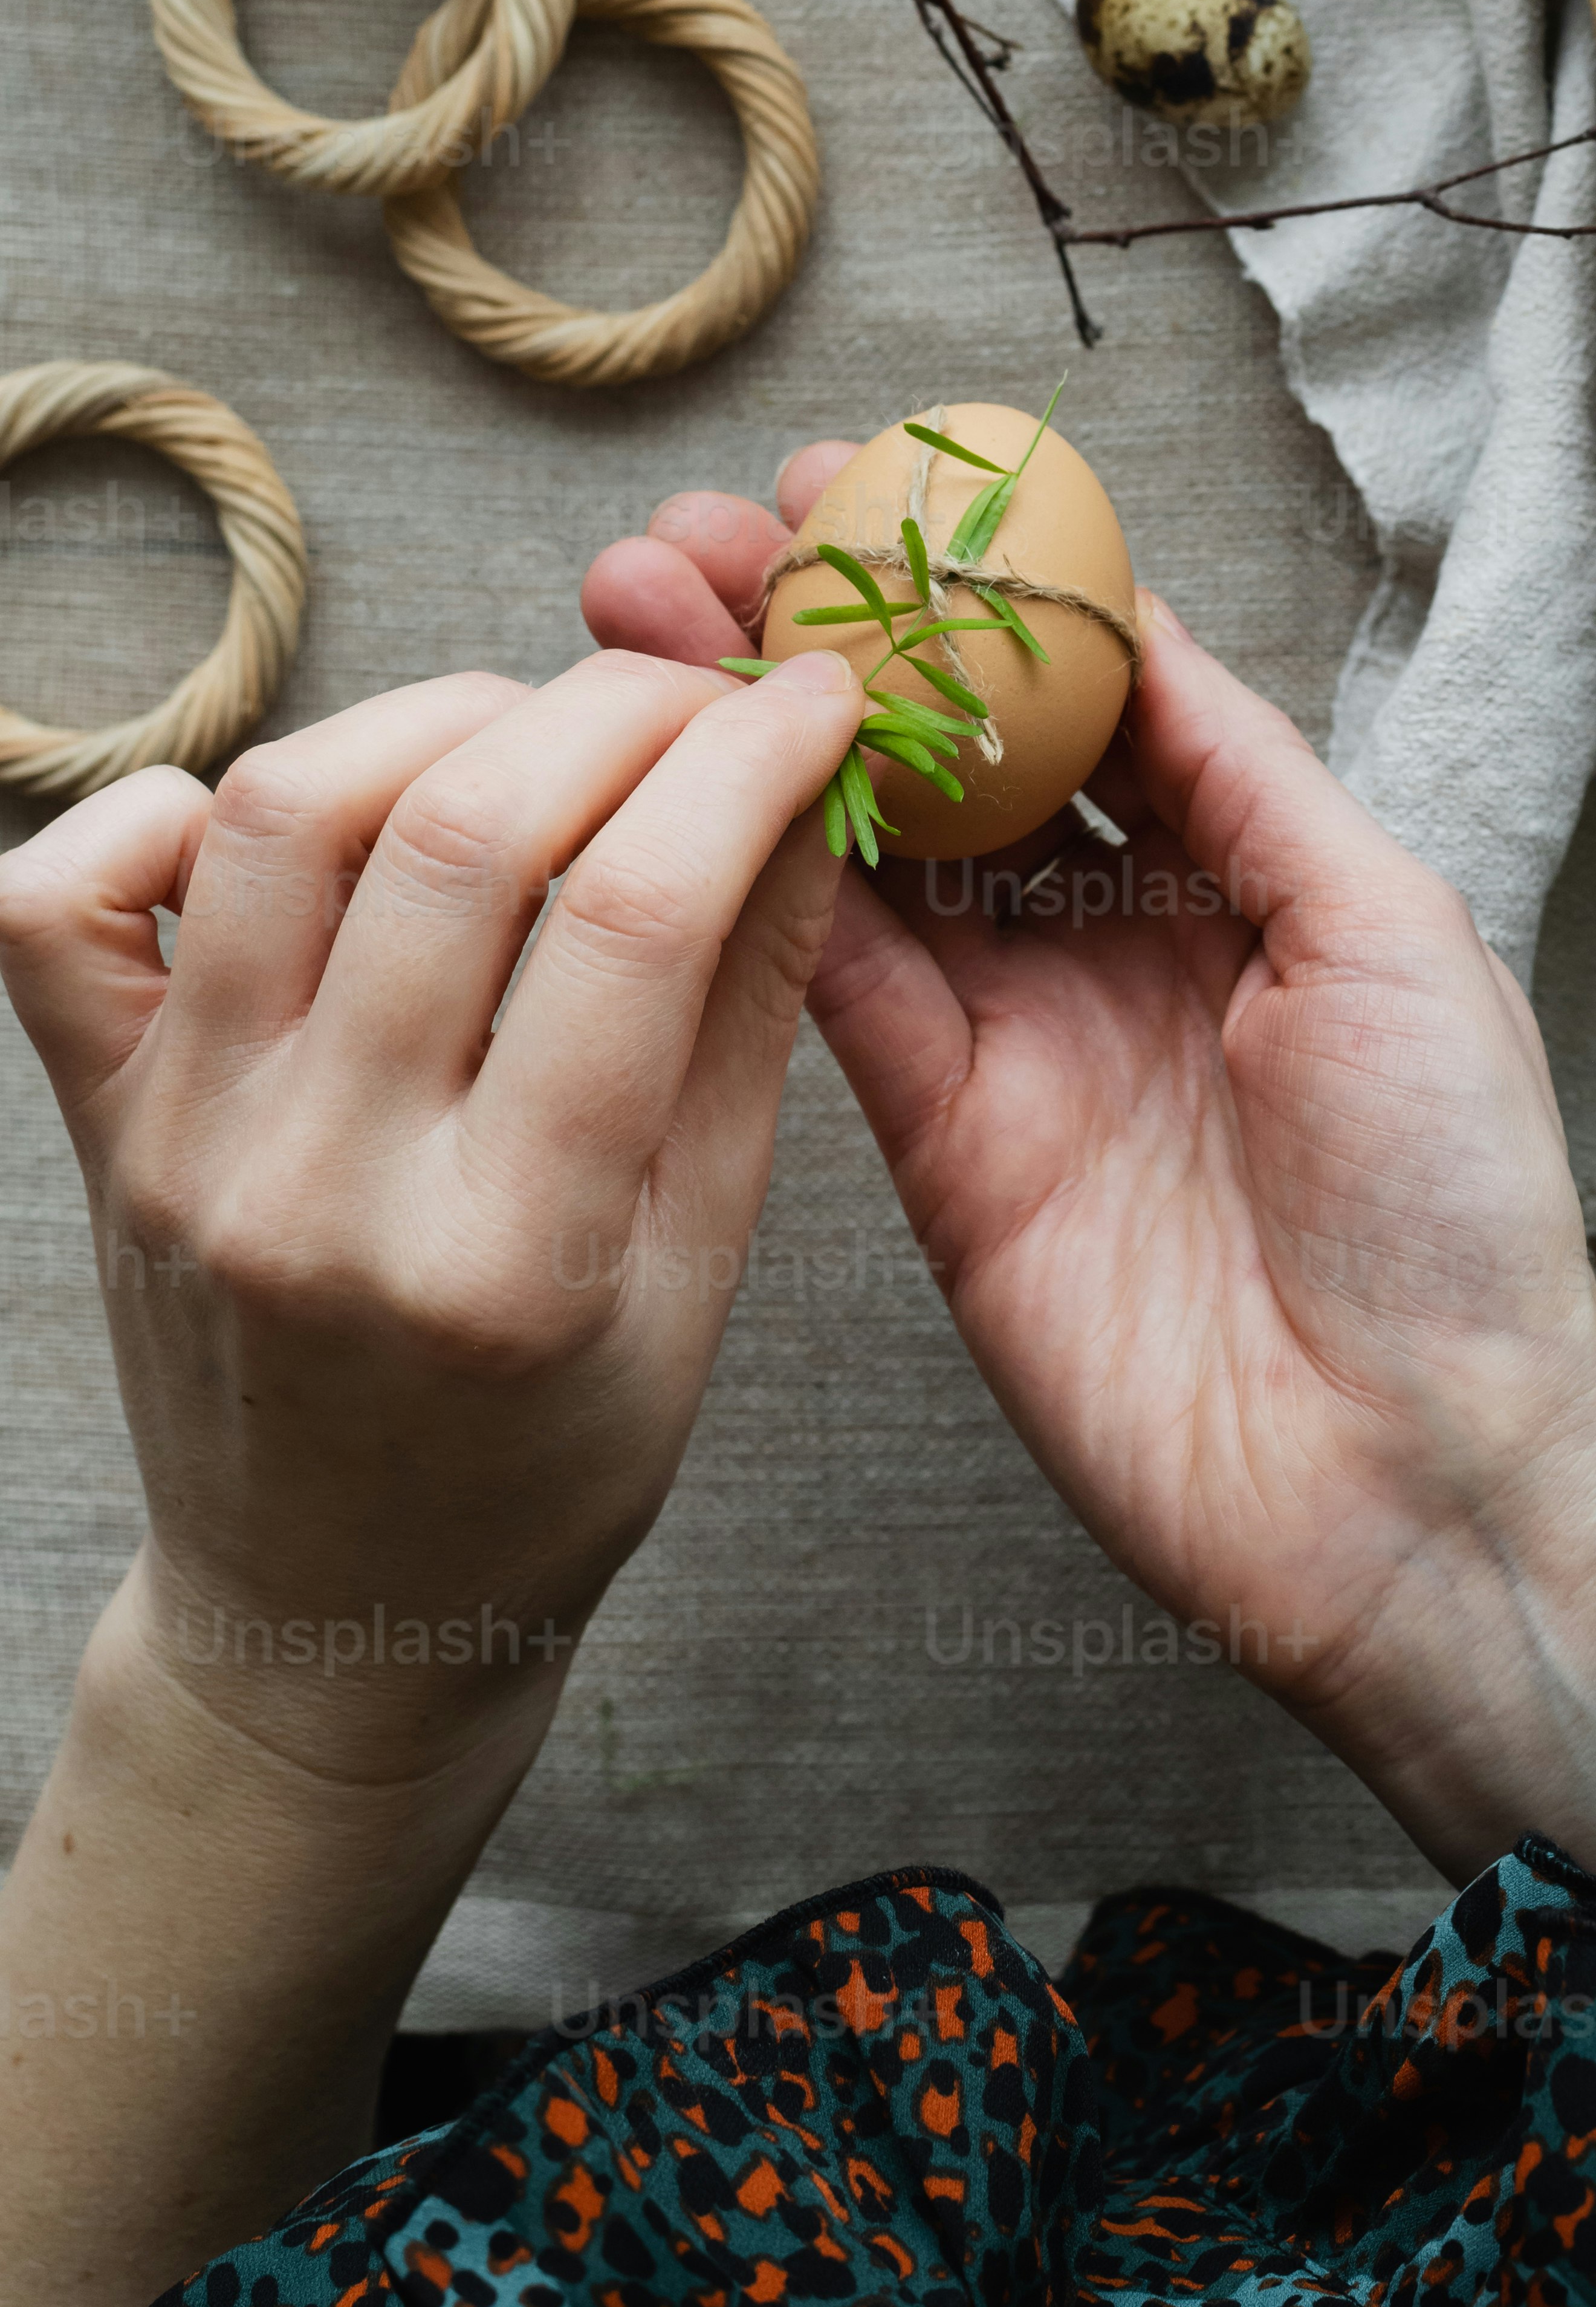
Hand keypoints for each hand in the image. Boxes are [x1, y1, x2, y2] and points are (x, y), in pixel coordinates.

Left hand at [0, 643, 862, 1789]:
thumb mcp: (702, 1266)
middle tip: (696, 699)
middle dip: (617, 712)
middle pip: (462, 832)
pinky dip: (161, 811)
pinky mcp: (97, 1123)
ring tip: (529, 735)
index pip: (639, 912)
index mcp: (509, 1260)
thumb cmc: (547, 1455)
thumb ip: (750, 1016)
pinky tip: (280, 821)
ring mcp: (185, 1148)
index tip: (810, 702)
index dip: (748, 760)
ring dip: (433, 719)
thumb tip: (807, 786)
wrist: (337, 1607)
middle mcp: (321, 1192)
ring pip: (278, 814)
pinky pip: (62, 902)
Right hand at [584, 460, 1595, 1761]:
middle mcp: (1119, 945)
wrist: (1416, 1474)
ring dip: (758, 726)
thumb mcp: (1391, 932)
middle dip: (828, 635)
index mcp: (1245, 876)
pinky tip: (688, 767)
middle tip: (706, 527)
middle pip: (947, 755)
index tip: (868, 481)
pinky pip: (836, 992)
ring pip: (862, 850)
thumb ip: (1246, 776)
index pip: (1081, 691)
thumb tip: (1135, 628)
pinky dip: (760, 881)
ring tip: (650, 603)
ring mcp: (1022, 1045)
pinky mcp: (944, 1150)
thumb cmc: (1453, 1206)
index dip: (974, 588)